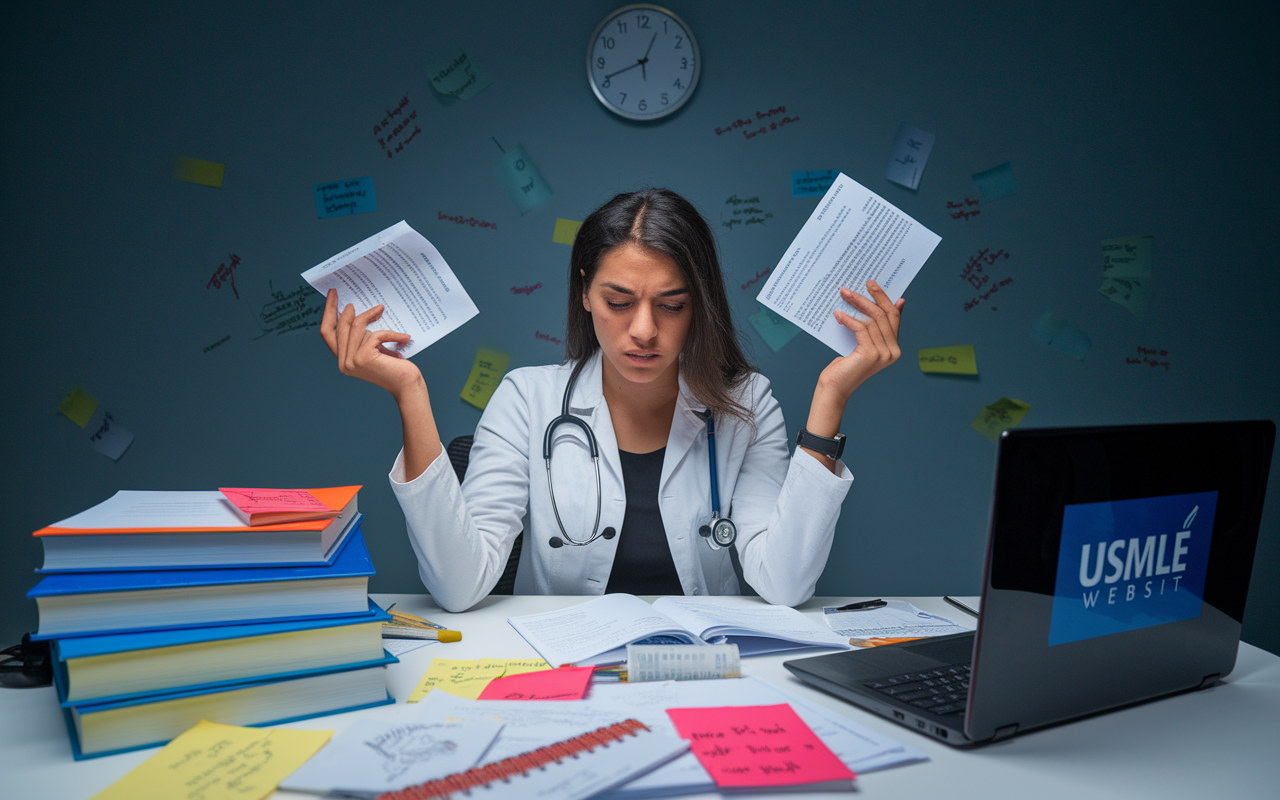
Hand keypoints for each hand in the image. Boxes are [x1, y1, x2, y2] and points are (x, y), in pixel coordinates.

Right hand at [319, 289, 422, 400]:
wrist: (408, 386)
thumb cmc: (395, 367)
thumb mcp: (375, 348)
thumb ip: (362, 336)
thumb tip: (357, 311)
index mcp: (343, 360)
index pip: (328, 333)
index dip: (328, 312)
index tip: (333, 295)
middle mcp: (344, 363)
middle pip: (340, 327)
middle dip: (344, 308)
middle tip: (354, 295)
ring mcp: (352, 361)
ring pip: (357, 327)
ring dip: (371, 315)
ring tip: (382, 309)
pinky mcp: (364, 358)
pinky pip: (376, 334)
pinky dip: (391, 333)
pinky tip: (404, 337)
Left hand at [819, 280, 904, 401]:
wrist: (834, 387)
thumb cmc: (845, 364)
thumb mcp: (861, 342)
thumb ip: (871, 327)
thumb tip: (871, 305)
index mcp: (894, 348)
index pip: (893, 317)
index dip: (884, 299)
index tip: (872, 285)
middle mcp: (893, 352)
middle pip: (884, 315)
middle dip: (869, 297)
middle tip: (855, 286)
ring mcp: (884, 354)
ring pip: (872, 320)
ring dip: (855, 305)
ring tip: (843, 296)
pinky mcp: (871, 354)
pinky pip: (861, 328)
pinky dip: (848, 319)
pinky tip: (838, 315)